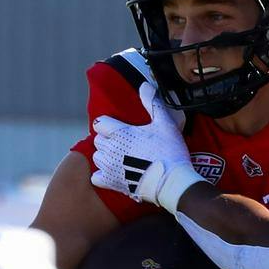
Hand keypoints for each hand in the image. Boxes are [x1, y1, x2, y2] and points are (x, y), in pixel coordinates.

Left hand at [91, 84, 204, 211]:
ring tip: (120, 158)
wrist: (171, 181)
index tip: (119, 128)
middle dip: (108, 140)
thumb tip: (144, 85)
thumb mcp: (164, 123)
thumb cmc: (169, 151)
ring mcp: (109, 167)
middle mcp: (110, 148)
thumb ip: (152, 103)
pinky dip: (103, 176)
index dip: (108, 125)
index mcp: (119, 132)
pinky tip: (115, 174)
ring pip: (97, 158)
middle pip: (98, 140)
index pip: (99, 123)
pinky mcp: (111, 183)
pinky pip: (97, 177)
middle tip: (125, 144)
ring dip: (105, 157)